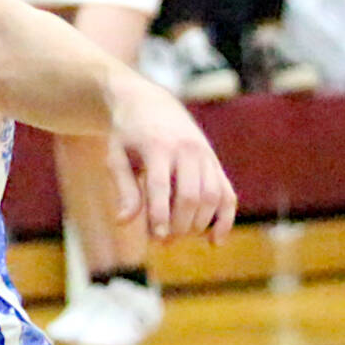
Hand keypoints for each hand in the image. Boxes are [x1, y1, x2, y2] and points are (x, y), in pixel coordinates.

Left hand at [104, 75, 237, 241]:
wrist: (150, 103)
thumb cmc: (127, 134)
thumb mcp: (116, 156)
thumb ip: (124, 188)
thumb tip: (123, 222)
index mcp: (158, 145)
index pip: (161, 186)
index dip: (160, 214)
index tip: (157, 238)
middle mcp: (187, 149)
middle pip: (191, 195)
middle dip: (179, 224)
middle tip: (162, 242)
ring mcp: (205, 155)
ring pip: (212, 196)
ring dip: (198, 224)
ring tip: (178, 237)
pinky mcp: (215, 163)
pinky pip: (227, 194)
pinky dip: (225, 219)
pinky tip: (214, 241)